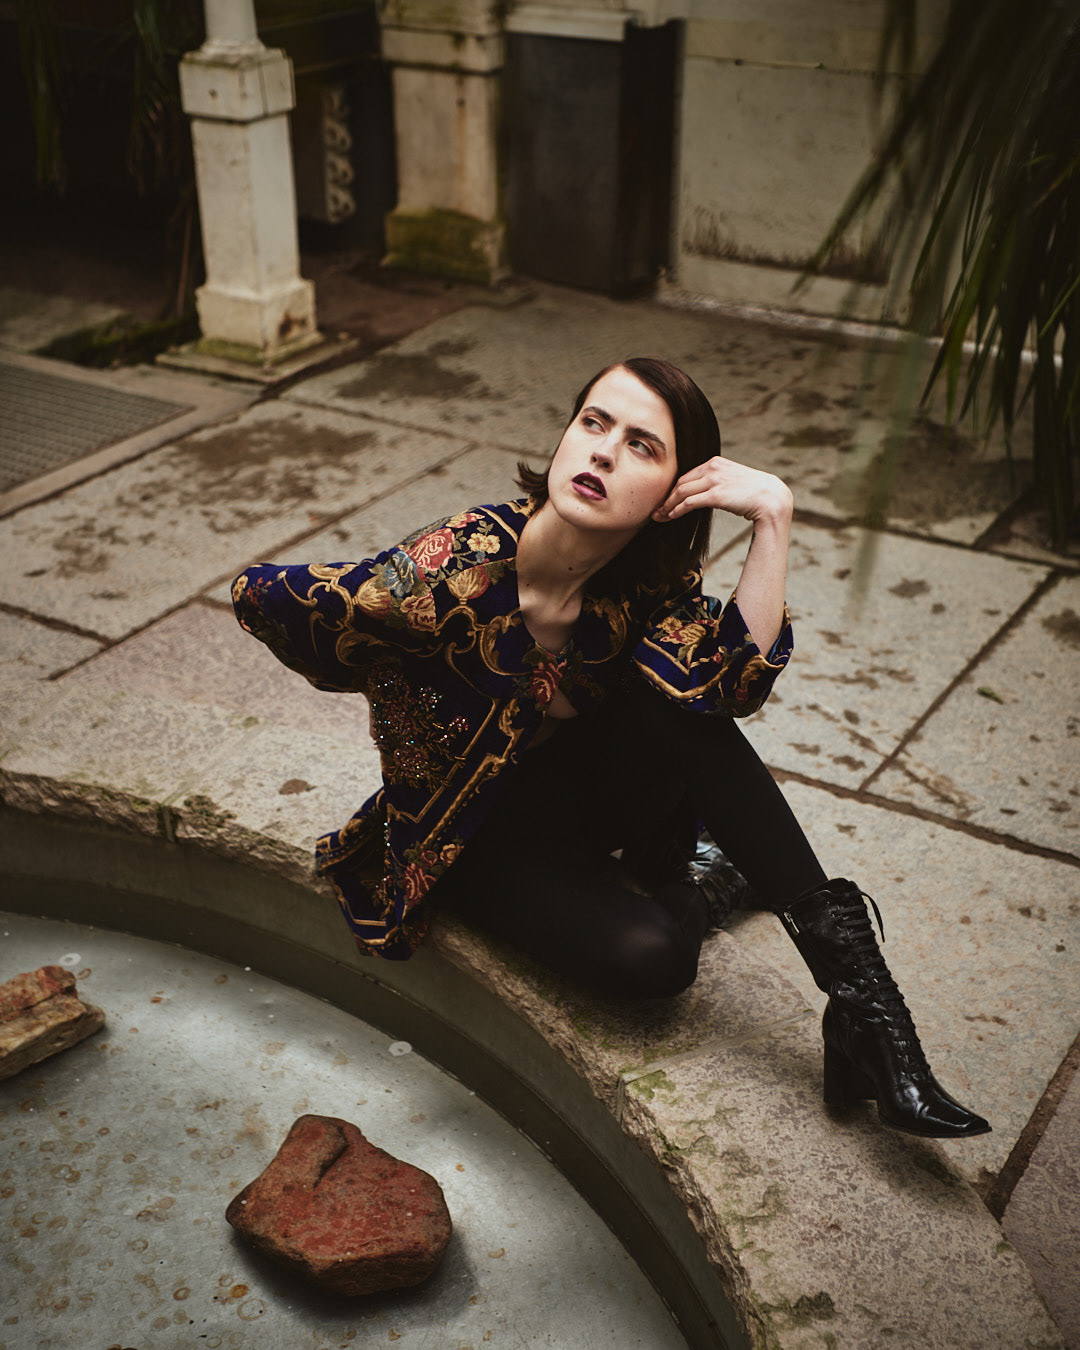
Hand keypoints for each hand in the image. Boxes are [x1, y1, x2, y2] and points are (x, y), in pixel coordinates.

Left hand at [652, 456, 792, 524]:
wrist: (772, 499)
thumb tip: (708, 492)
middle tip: (657, 510)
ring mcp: (714, 480)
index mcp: (716, 462)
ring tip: (660, 516)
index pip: (687, 475)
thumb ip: (719, 482)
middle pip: (680, 482)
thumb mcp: (734, 481)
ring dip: (668, 505)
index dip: (673, 489)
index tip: (665, 500)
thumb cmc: (755, 493)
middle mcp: (713, 467)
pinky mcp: (716, 494)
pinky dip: (677, 509)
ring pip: (682, 491)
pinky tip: (671, 516)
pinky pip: (689, 501)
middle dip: (666, 497)